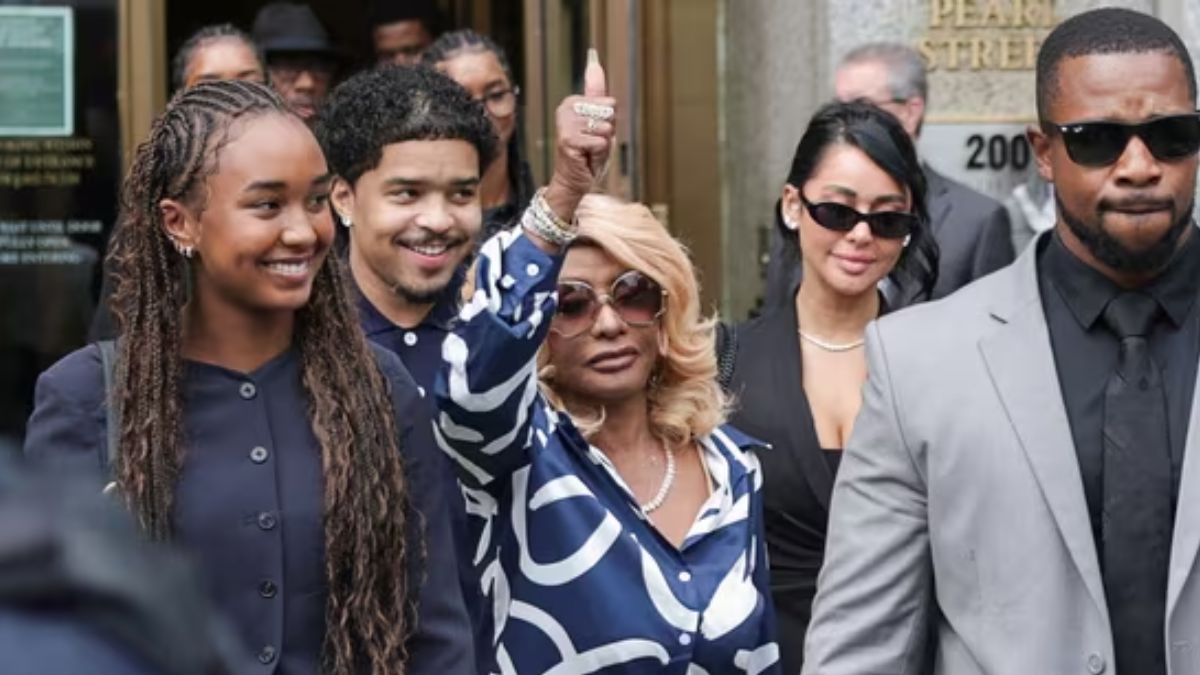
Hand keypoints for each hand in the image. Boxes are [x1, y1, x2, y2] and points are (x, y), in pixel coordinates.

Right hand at [544, 49, 616, 217]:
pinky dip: (598, 154)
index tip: (594, 132)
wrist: (574, 180)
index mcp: (573, 101)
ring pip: (605, 128)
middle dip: (607, 132)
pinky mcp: (568, 140)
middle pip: (609, 113)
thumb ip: (596, 92)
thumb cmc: (587, 152)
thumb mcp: (597, 120)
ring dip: (602, 145)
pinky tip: (585, 157)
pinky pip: (600, 142)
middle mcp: (566, 109)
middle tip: (592, 144)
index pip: (610, 104)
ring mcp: (565, 124)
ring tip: (589, 151)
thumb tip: (594, 61)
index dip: (609, 122)